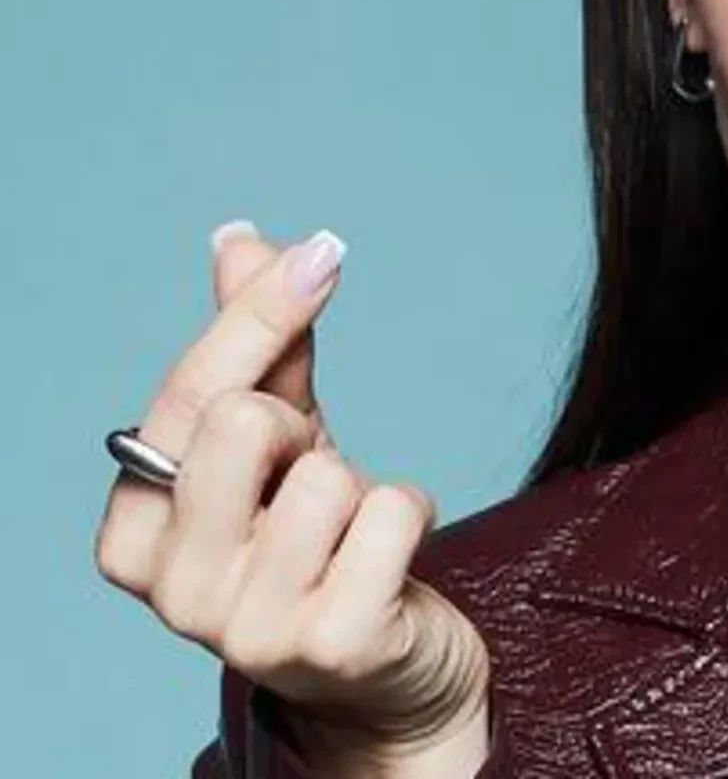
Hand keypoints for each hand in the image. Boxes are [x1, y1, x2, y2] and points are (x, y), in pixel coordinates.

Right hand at [94, 221, 491, 774]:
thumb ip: (260, 346)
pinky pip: (390, 513)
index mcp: (136, 531)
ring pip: (328, 473)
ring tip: (351, 537)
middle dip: (305, 429)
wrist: (390, 673)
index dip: (261, 312)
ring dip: (363, 489)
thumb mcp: (285, 440)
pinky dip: (410, 514)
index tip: (324, 252)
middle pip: (245, 422)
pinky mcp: (331, 644)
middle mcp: (171, 589)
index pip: (190, 394)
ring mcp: (245, 628)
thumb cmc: (323, 545)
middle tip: (318, 476)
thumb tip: (239, 236)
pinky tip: (391, 562)